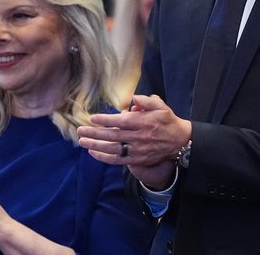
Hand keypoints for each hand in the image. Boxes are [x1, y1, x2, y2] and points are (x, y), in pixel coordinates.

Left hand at [77, 95, 191, 185]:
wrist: (179, 141)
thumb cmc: (167, 121)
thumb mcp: (161, 106)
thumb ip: (146, 101)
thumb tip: (133, 99)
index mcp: (144, 122)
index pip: (121, 122)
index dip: (105, 120)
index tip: (93, 118)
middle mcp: (139, 137)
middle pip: (113, 136)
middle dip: (94, 133)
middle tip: (80, 130)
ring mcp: (138, 150)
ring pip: (113, 149)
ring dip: (96, 146)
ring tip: (82, 142)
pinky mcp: (137, 159)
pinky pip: (118, 160)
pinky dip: (104, 157)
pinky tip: (93, 153)